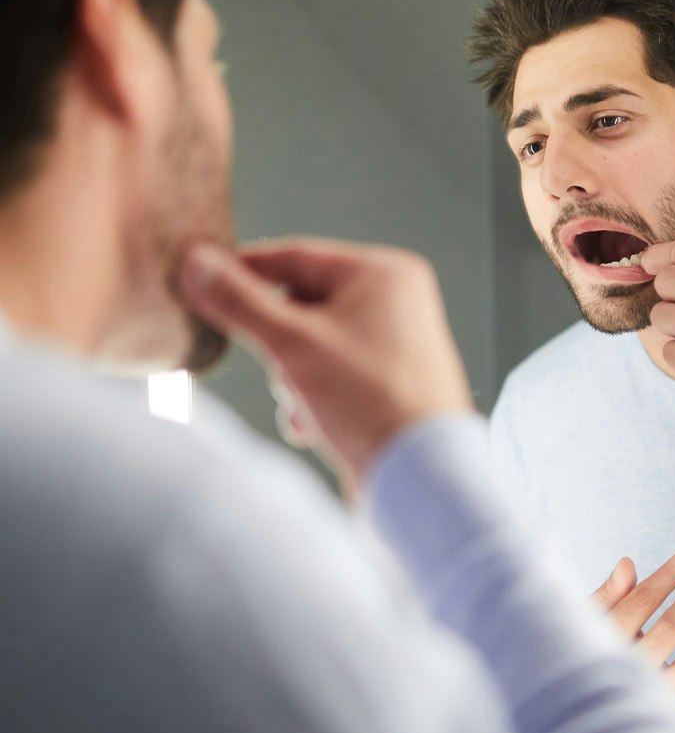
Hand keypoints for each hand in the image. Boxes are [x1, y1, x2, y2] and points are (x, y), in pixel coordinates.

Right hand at [180, 238, 473, 491]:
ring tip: (305, 405)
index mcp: (384, 274)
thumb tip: (197, 263)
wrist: (419, 475)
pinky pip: (333, 375)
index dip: (244, 272)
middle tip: (280, 371)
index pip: (296, 256)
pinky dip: (313, 398)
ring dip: (292, 379)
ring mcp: (395, 342)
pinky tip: (312, 426)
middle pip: (302, 305)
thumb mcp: (292, 345)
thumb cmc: (371, 401)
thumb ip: (240, 302)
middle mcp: (396, 301)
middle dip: (278, 346)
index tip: (201, 283)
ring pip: (312, 345)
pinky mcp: (389, 381)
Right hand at [592, 548, 674, 718]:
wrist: (583, 715)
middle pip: (674, 626)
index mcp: (606, 642)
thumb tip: (628, 564)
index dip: (673, 572)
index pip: (644, 599)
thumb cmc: (584, 655)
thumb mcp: (585, 623)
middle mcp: (632, 670)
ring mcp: (656, 697)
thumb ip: (607, 596)